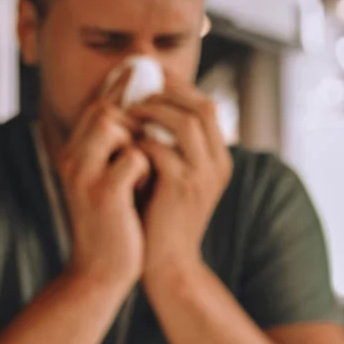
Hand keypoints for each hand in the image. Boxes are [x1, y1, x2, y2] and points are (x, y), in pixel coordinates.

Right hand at [57, 85, 151, 291]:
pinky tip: (143, 190)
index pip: (95, 107)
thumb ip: (117, 150)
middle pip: (105, 110)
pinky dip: (147, 169)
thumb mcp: (108, 181)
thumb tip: (144, 115)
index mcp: (72, 154)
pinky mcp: (104, 194)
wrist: (100, 272)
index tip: (139, 70)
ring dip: (140, 141)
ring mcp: (84, 175)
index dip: (118, 88)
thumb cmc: (113, 225)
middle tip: (154, 134)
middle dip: (136, 116)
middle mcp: (71, 159)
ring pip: (117, 125)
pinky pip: (135, 157)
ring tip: (143, 172)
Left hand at [128, 80, 232, 282]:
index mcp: (219, 159)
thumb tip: (147, 108)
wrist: (167, 265)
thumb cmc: (161, 219)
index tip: (150, 78)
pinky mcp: (182, 189)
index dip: (178, 87)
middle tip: (136, 86)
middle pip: (203, 106)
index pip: (206, 106)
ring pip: (187, 121)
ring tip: (128, 111)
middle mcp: (218, 165)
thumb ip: (170, 146)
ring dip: (154, 110)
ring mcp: (203, 176)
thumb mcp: (173, 178)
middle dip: (167, 91)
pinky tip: (125, 142)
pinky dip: (141, 140)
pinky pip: (162, 148)